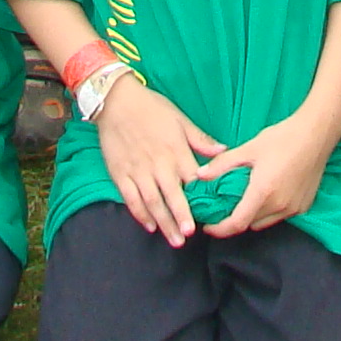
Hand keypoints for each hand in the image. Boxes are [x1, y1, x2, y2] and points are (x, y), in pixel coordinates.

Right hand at [94, 77, 225, 245]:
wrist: (117, 101)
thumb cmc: (152, 108)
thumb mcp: (180, 119)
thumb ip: (201, 139)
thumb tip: (223, 151)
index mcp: (175, 151)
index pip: (192, 180)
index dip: (201, 198)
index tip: (211, 213)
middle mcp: (158, 164)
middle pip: (172, 196)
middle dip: (182, 218)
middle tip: (189, 236)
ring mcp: (138, 171)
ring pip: (152, 202)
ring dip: (164, 222)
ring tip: (174, 240)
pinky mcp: (120, 174)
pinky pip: (131, 199)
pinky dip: (140, 214)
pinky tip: (149, 226)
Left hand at [194, 102, 340, 235]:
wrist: (317, 134)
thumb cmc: (283, 138)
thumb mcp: (249, 149)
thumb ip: (223, 164)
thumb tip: (200, 175)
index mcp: (263, 192)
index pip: (237, 223)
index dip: (220, 229)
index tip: (209, 227)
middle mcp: (279, 206)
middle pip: (250, 223)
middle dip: (236, 218)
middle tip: (227, 205)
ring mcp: (294, 208)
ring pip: (266, 222)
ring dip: (254, 215)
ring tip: (248, 197)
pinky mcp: (304, 206)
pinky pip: (281, 216)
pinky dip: (271, 211)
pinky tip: (269, 192)